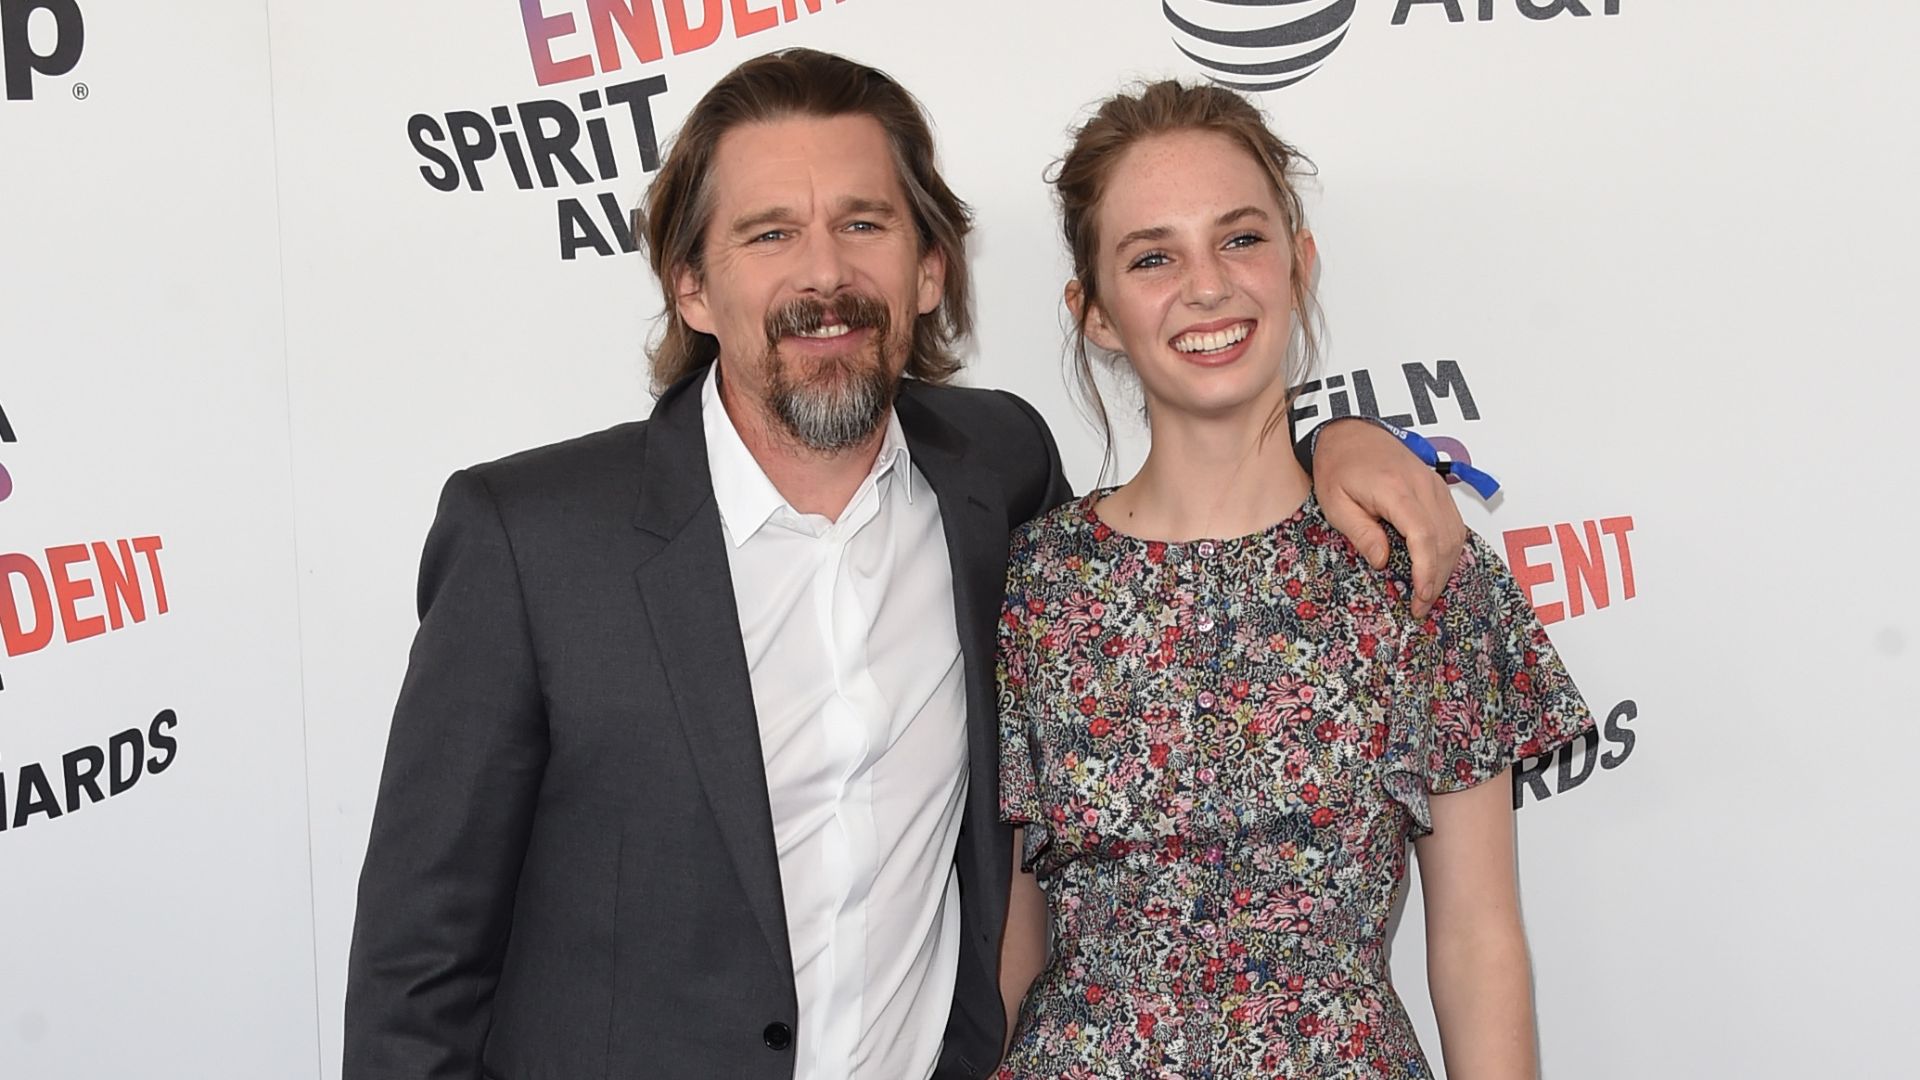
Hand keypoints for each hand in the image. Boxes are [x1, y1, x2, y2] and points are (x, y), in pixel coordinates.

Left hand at [1312, 419, 1466, 617]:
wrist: (1350, 432)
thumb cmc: (1338, 466)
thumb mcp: (1336, 504)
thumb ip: (1361, 533)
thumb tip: (1383, 562)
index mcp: (1396, 490)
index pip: (1423, 536)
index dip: (1426, 571)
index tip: (1420, 597)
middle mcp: (1423, 486)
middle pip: (1444, 540)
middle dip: (1436, 578)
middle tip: (1420, 606)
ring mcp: (1435, 485)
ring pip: (1455, 533)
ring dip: (1446, 567)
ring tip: (1428, 592)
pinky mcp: (1437, 488)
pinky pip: (1454, 523)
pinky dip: (1449, 549)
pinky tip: (1436, 567)